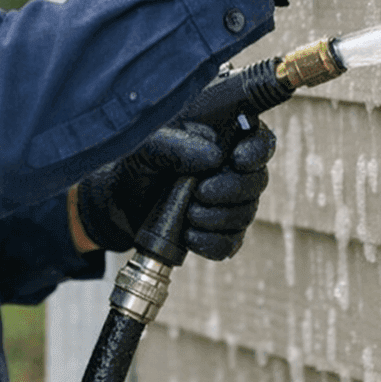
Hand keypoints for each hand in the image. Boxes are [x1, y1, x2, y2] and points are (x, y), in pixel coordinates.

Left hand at [75, 121, 275, 260]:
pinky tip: (189, 236)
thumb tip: (213, 156)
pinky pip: (232, 243)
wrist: (121, 203)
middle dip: (232, 190)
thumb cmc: (138, 165)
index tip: (237, 160)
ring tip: (188, 214)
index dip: (257, 151)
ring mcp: (228, 203)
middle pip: (257, 180)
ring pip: (246, 213)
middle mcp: (232, 170)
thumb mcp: (146, 147)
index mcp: (223, 138)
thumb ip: (176, 144)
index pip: (259, 140)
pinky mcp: (219, 232)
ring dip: (218, 218)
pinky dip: (212, 242)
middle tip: (201, 192)